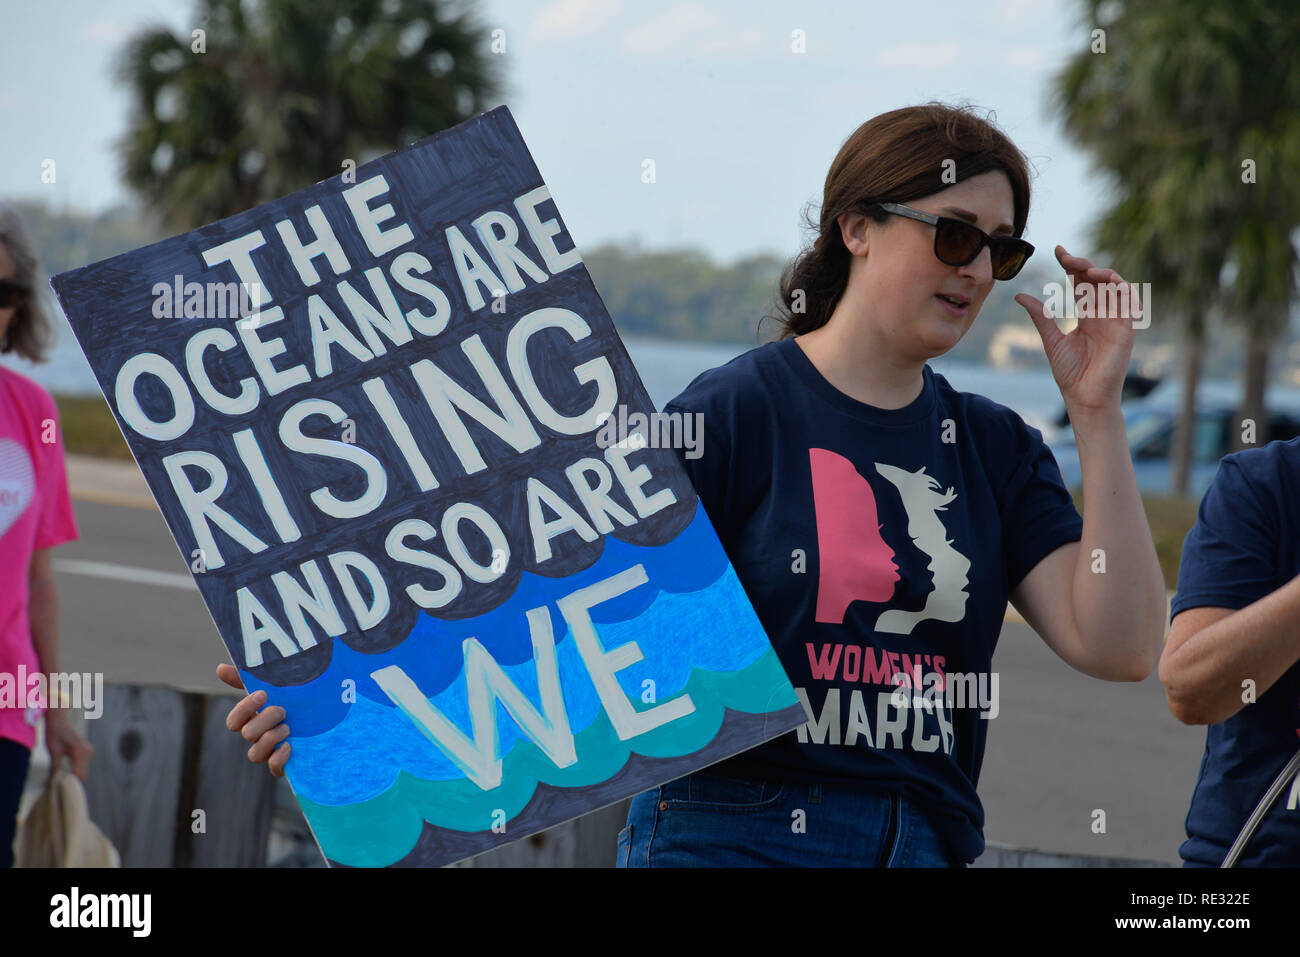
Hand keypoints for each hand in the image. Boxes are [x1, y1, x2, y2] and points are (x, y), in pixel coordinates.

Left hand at [44, 709, 92, 781]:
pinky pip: (82, 765)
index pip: (79, 775)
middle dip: (72, 781)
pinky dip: (75, 770)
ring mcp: (89, 752)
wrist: (59, 719)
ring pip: (83, 770)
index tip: (60, 790)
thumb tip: (55, 783)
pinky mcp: (87, 751)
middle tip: (58, 786)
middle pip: (82, 774)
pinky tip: (65, 772)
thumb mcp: (53, 751)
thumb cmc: (55, 733)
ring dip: (73, 776)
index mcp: (80, 752)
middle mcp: (88, 753)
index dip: (70, 784)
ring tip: (60, 780)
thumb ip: (56, 767)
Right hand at [217, 663, 290, 776]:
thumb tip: (220, 668)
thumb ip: (249, 678)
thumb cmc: (296, 703)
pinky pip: (273, 768)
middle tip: (282, 711)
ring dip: (271, 738)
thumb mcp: (277, 688)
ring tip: (289, 728)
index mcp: (255, 720)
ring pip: (254, 754)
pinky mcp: (284, 765)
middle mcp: (259, 738)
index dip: (244, 709)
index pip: (234, 721)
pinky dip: (278, 758)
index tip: (263, 694)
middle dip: (264, 720)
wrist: (327, 720)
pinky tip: (289, 746)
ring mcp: (270, 753)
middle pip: (247, 734)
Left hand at [1014, 245, 1139, 413]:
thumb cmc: (1071, 373)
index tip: (1057, 250)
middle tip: (1066, 258)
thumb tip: (1020, 296)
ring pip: (1115, 287)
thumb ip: (1041, 316)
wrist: (1084, 398)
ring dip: (1103, 273)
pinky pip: (1130, 302)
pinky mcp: (1127, 329)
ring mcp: (1116, 320)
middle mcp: (1103, 314)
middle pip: (1097, 280)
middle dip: (1083, 265)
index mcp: (1087, 316)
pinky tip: (1106, 280)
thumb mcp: (1052, 339)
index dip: (1072, 265)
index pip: (1081, 283)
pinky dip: (1121, 288)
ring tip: (1086, 269)